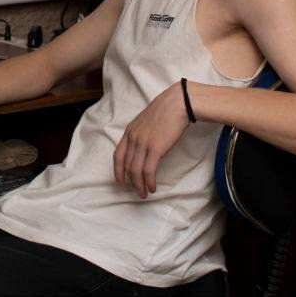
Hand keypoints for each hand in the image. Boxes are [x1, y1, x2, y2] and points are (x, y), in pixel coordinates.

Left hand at [113, 81, 190, 197]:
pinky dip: (149, 181)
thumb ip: (142, 133)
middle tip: (136, 191)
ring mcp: (143, 143)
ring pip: (135, 171)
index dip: (117, 170)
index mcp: (130, 131)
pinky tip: (152, 187)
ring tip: (144, 193)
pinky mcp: (156, 148)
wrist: (177, 103)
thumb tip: (143, 147)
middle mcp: (133, 138)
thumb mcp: (147, 121)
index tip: (120, 181)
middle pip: (126, 165)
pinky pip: (148, 170)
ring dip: (139, 185)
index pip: (118, 155)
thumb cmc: (166, 110)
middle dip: (130, 181)